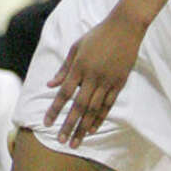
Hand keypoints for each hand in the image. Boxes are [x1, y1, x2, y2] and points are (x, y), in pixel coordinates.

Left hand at [44, 11, 144, 147]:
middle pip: (79, 106)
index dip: (55, 109)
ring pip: (94, 110)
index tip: (47, 123)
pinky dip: (100, 119)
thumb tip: (50, 85)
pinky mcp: (119, 84)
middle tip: (62, 141)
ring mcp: (107, 81)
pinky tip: (92, 129)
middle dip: (69, 125)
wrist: (124, 28)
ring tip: (76, 142)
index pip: (64, 93)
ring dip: (84, 127)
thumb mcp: (76, 47)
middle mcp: (92, 76)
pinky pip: (108, 105)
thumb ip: (64, 69)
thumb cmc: (96, 36)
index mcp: (79, 66)